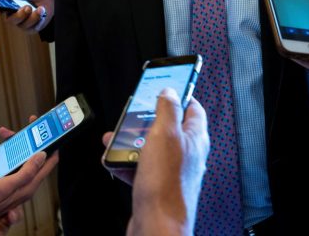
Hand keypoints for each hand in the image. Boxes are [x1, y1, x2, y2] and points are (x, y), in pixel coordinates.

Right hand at [0, 0, 52, 32]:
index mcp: (6, 5)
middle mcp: (12, 16)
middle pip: (11, 20)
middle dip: (20, 14)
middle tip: (27, 7)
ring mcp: (22, 23)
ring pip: (24, 25)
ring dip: (33, 16)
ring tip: (40, 8)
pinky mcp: (31, 28)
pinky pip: (34, 27)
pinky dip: (40, 19)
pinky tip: (42, 11)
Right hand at [0, 118, 57, 223]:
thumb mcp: (5, 187)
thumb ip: (26, 173)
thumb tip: (42, 156)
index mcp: (28, 186)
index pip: (48, 163)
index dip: (52, 146)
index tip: (51, 132)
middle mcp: (24, 184)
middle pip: (33, 157)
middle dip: (29, 141)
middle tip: (25, 128)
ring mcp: (13, 182)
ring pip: (19, 157)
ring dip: (12, 144)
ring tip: (3, 135)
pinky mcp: (3, 180)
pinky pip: (6, 162)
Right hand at [102, 89, 208, 235]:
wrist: (156, 226)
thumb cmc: (165, 185)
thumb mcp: (164, 134)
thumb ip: (168, 109)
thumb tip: (170, 90)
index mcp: (194, 138)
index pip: (193, 108)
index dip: (179, 95)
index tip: (164, 86)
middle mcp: (186, 154)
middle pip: (167, 127)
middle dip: (146, 120)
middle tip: (131, 117)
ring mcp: (171, 171)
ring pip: (151, 147)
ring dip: (131, 141)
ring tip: (115, 140)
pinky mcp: (157, 186)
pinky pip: (140, 168)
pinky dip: (126, 163)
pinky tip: (114, 161)